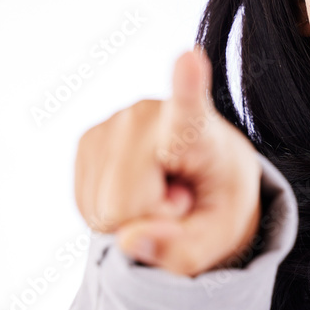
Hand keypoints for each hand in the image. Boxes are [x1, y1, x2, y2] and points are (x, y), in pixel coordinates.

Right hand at [74, 46, 261, 276]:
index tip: (189, 58)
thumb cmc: (221, 199)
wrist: (207, 177)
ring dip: (131, 216)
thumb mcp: (222, 235)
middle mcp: (150, 116)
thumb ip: (185, 250)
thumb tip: (129, 240)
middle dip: (150, 220)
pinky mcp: (88, 139)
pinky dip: (111, 214)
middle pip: (124, 204)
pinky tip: (138, 190)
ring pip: (102, 210)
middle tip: (180, 199)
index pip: (188, 111)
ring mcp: (114, 123)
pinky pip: (87, 207)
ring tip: (163, 191)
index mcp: (200, 130)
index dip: (186, 87)